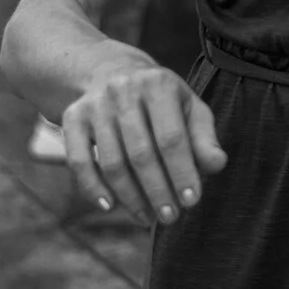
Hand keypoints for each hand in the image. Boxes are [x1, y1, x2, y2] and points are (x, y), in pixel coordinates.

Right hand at [58, 56, 227, 224]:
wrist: (111, 70)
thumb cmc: (161, 100)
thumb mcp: (188, 108)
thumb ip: (203, 137)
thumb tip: (216, 165)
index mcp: (158, 84)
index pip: (172, 137)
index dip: (182, 172)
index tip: (191, 201)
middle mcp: (123, 91)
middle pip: (141, 153)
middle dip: (157, 191)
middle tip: (170, 217)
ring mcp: (95, 105)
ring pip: (111, 161)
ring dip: (130, 196)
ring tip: (146, 217)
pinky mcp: (72, 117)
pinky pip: (79, 161)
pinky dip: (92, 188)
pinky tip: (110, 206)